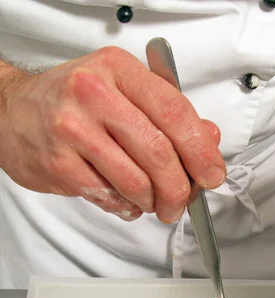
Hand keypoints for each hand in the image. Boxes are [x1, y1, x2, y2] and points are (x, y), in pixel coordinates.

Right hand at [0, 47, 224, 222]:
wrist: (11, 112)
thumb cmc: (72, 101)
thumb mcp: (122, 90)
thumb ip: (168, 114)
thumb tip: (209, 138)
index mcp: (119, 70)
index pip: (174, 113)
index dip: (201, 151)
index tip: (212, 174)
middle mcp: (94, 94)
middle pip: (159, 152)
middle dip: (180, 188)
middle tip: (183, 201)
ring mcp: (73, 130)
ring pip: (136, 181)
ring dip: (154, 202)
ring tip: (155, 203)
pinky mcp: (60, 165)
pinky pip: (110, 197)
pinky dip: (127, 207)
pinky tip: (127, 201)